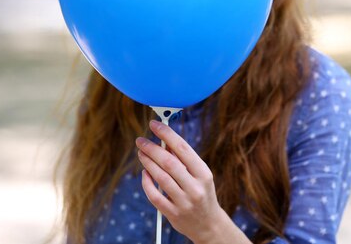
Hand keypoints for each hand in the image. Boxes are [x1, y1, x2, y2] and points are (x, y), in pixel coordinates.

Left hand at [135, 120, 233, 243]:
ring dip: (147, 162)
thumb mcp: (200, 175)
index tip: (154, 124)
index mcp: (204, 174)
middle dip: (152, 148)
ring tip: (141, 153)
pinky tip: (144, 173)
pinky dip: (147, 182)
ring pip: (160, 177)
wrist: (209, 225)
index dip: (167, 134)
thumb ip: (183, 159)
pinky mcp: (173, 214)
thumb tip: (164, 139)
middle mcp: (195, 187)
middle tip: (141, 140)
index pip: (183, 148)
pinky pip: (154, 195)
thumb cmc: (202, 193)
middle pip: (168, 162)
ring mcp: (184, 202)